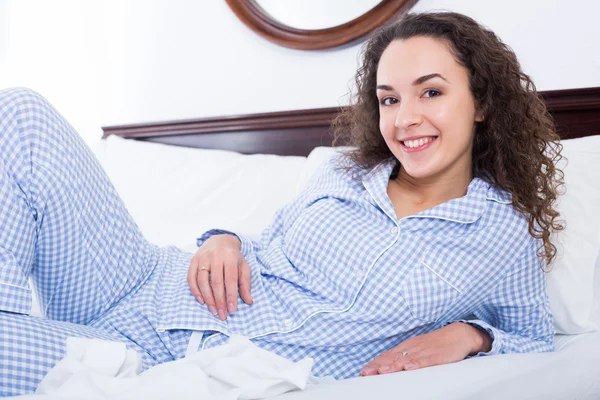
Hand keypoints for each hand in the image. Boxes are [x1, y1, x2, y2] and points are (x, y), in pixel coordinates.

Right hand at [187, 234, 252, 320]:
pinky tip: (201, 300)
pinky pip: (191, 277)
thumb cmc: (233, 257)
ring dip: (207, 298)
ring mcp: (203, 257)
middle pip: (216, 282)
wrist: (220, 240)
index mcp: (230, 257)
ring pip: (202, 280)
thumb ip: (245, 284)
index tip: (232, 310)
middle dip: (219, 301)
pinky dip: (195, 290)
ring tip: (213, 310)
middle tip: (222, 315)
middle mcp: (216, 256)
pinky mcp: (193, 260)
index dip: (231, 296)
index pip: (230, 279)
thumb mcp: (243, 267)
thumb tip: (249, 301)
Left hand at [360, 322, 491, 375]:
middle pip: (392, 358)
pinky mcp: (437, 355)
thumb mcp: (417, 349)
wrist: (458, 334)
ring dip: (393, 366)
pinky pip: (426, 360)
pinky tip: (409, 368)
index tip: (364, 371)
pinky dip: (416, 364)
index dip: (375, 363)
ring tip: (382, 372)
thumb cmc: (436, 344)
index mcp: (406, 347)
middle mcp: (412, 348)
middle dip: (378, 366)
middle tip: (366, 373)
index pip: (387, 356)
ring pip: (406, 359)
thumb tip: (388, 366)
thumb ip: (404, 357)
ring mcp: (424, 351)